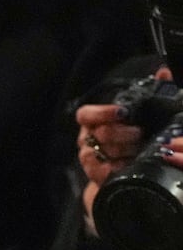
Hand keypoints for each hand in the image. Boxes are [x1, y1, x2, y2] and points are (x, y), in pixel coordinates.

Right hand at [79, 66, 176, 231]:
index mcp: (97, 123)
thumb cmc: (142, 139)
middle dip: (119, 134)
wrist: (138, 171)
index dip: (101, 112)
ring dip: (118, 152)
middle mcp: (89, 140)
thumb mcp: (151, 114)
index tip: (122, 112)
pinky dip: (113, 169)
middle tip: (139, 134)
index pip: (86, 114)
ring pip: (93, 154)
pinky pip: (98, 173)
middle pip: (96, 134)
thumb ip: (156, 92)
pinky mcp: (96, 178)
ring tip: (137, 151)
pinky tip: (128, 166)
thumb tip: (163, 72)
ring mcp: (91, 160)